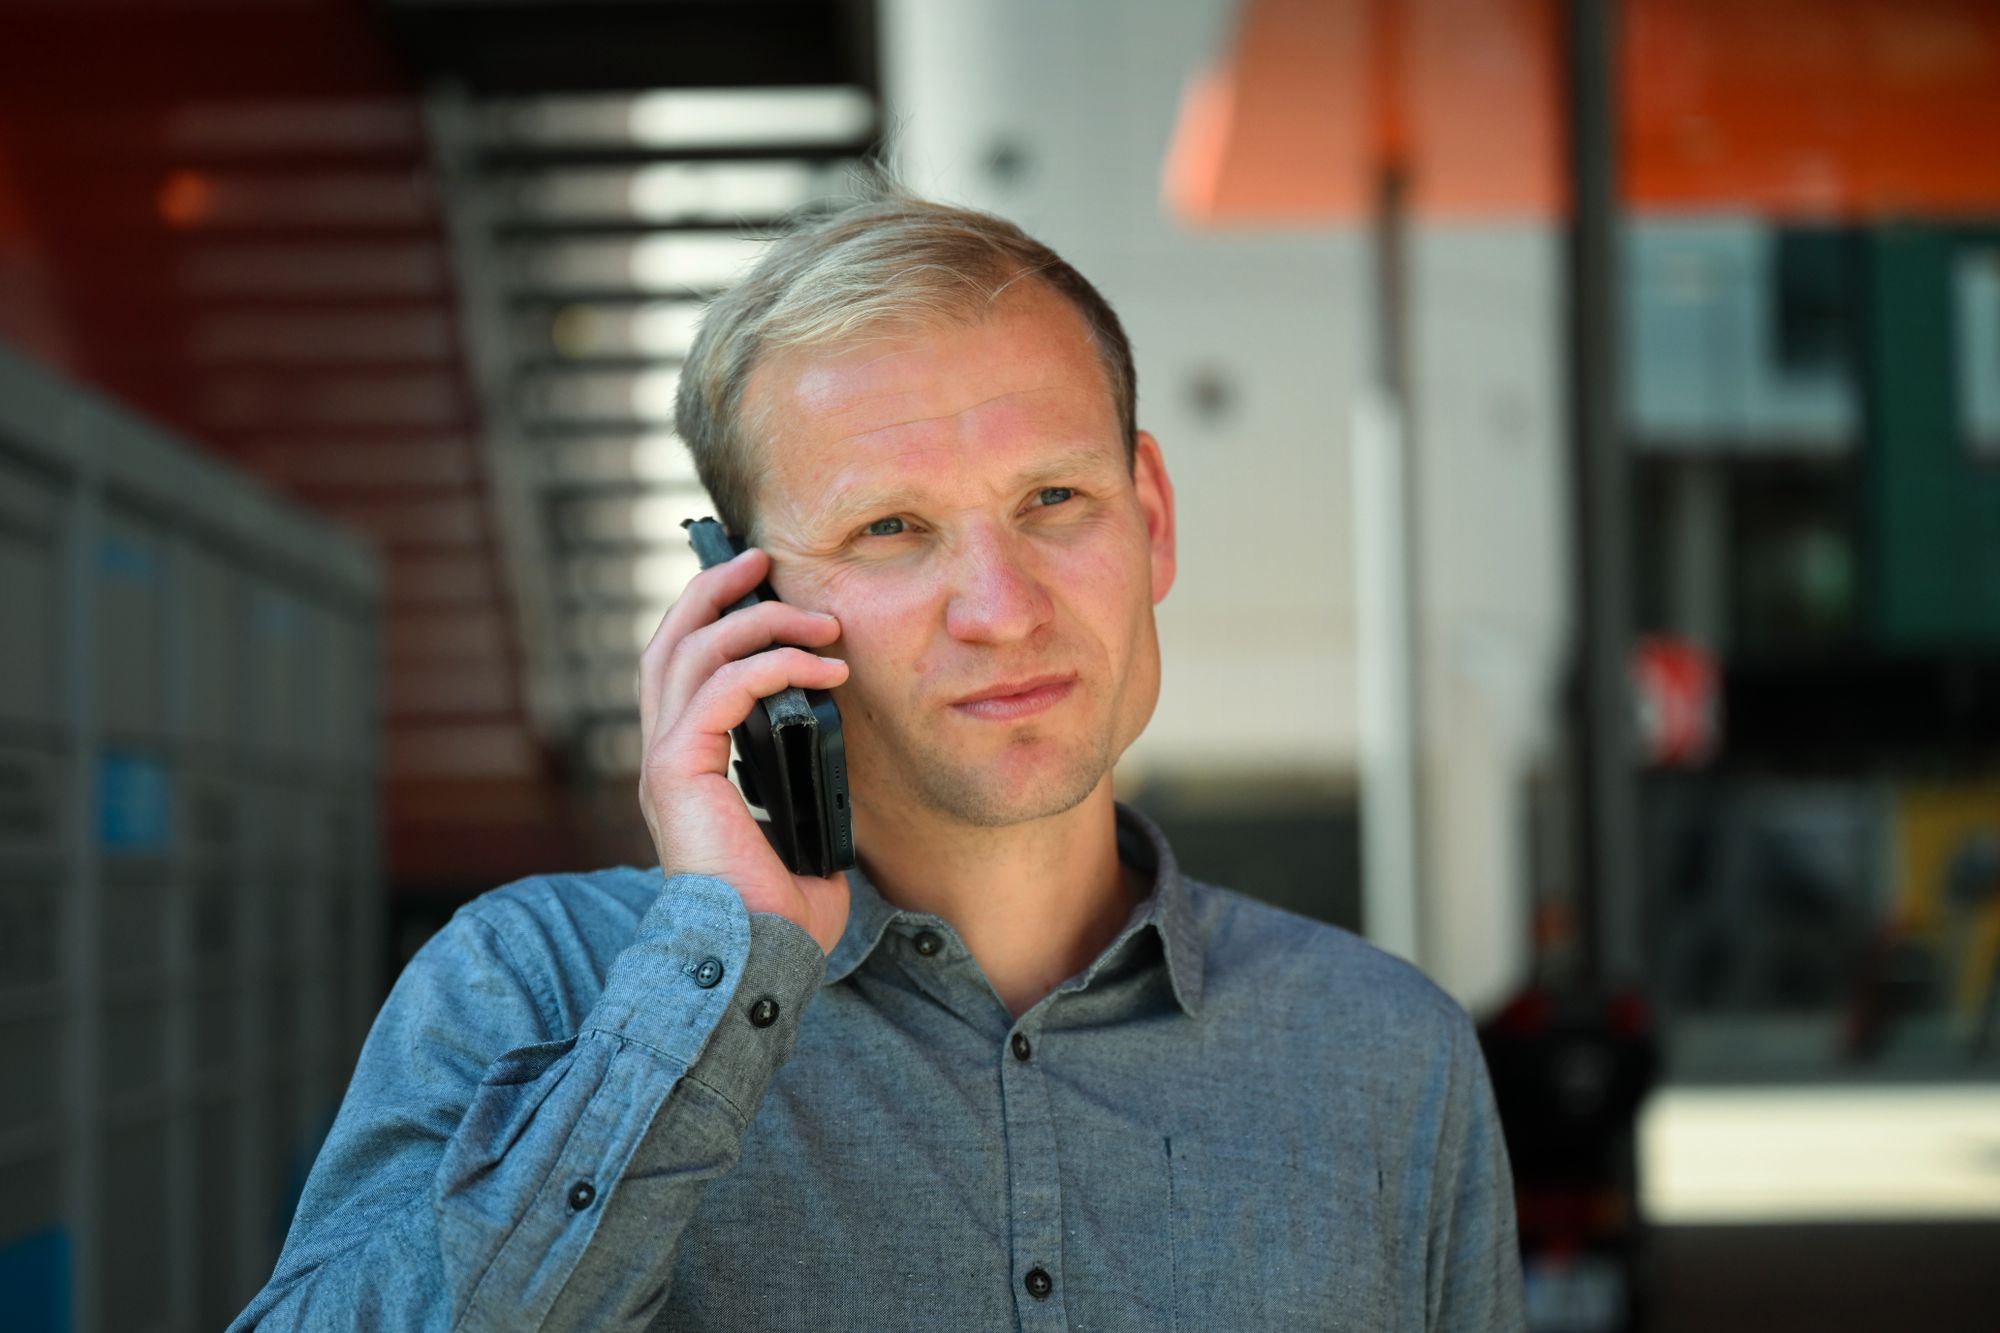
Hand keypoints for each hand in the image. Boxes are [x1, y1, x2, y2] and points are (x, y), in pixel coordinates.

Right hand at [636, 546, 850, 954]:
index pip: (683, 670)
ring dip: (757, 620)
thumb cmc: (777, 919)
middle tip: (764, 559)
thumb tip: (834, 779)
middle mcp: (664, 756)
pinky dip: (773, 665)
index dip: (713, 619)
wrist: (754, 963)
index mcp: (686, 767)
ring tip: (819, 619)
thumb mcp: (801, 839)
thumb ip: (805, 800)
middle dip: (715, 590)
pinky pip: (722, 688)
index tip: (762, 589)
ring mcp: (664, 762)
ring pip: (692, 651)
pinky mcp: (679, 770)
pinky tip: (822, 669)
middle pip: (671, 641)